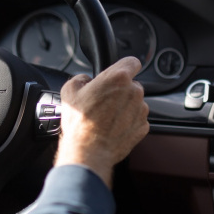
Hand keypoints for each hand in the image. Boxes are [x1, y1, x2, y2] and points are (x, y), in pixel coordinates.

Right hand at [56, 57, 148, 187]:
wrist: (89, 151)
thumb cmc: (80, 122)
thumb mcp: (69, 91)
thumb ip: (80, 78)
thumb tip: (86, 80)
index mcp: (118, 78)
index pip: (132, 62)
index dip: (124, 67)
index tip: (119, 73)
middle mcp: (134, 92)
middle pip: (132, 84)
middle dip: (121, 90)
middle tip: (104, 101)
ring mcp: (141, 110)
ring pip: (135, 102)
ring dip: (125, 106)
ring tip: (107, 117)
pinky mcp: (143, 126)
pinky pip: (137, 118)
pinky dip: (128, 121)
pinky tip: (113, 127)